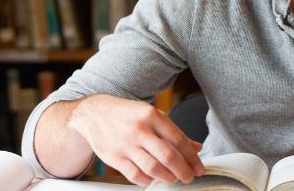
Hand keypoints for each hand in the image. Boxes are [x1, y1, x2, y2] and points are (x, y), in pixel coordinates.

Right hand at [67, 94, 204, 185]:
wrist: (95, 113)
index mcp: (153, 116)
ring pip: (153, 168)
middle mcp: (140, 130)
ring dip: (168, 178)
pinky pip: (135, 175)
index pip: (178, 140)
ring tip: (174, 178)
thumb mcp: (153, 115)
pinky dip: (147, 181)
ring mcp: (126, 145)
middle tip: (189, 177)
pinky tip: (153, 179)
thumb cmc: (127, 114)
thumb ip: (174, 132)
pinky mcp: (114, 157)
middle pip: (168, 156)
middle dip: (183, 171)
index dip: (192, 157)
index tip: (198, 167)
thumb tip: (196, 147)